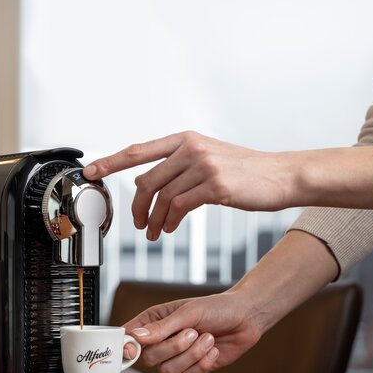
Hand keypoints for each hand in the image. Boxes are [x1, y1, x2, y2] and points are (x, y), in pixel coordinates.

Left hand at [83, 131, 297, 240]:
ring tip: (154, 232)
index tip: (90, 171)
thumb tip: (145, 183)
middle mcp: (191, 148)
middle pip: (146, 181)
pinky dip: (169, 222)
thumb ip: (177, 167)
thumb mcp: (207, 158)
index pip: (138, 150)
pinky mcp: (215, 185)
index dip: (111, 162)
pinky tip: (170, 228)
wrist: (281, 176)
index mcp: (185, 139)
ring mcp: (203, 165)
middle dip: (137, 207)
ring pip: (161, 198)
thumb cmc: (244, 171)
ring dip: (154, 220)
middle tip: (138, 223)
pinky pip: (179, 208)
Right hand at [122, 291, 263, 372]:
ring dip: (191, 356)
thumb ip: (162, 327)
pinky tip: (212, 349)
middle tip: (192, 332)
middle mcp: (162, 341)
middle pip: (149, 359)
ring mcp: (176, 356)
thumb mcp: (188, 312)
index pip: (129, 338)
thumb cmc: (217, 308)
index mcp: (154, 322)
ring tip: (206, 339)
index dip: (127, 346)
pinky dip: (202, 364)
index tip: (133, 349)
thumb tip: (137, 337)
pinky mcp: (192, 368)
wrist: (245, 318)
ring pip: (167, 371)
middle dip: (174, 348)